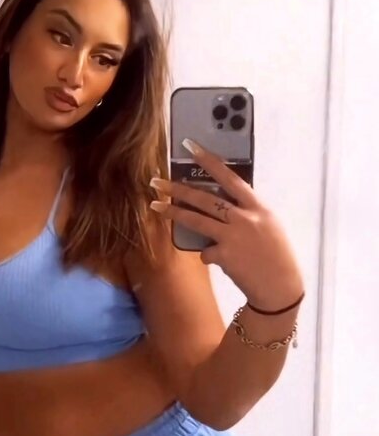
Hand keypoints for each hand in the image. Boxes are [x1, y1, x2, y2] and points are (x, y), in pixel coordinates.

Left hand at [150, 140, 304, 310]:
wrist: (280, 287)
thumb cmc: (276, 256)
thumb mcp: (269, 225)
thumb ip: (248, 212)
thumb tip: (224, 203)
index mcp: (258, 207)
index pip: (231, 177)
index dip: (210, 161)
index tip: (191, 147)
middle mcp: (245, 218)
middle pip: (205, 198)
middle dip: (178, 188)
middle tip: (157, 182)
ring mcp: (233, 236)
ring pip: (196, 220)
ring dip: (174, 212)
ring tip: (156, 206)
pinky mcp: (224, 256)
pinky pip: (205, 252)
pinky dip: (209, 255)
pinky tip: (221, 261)